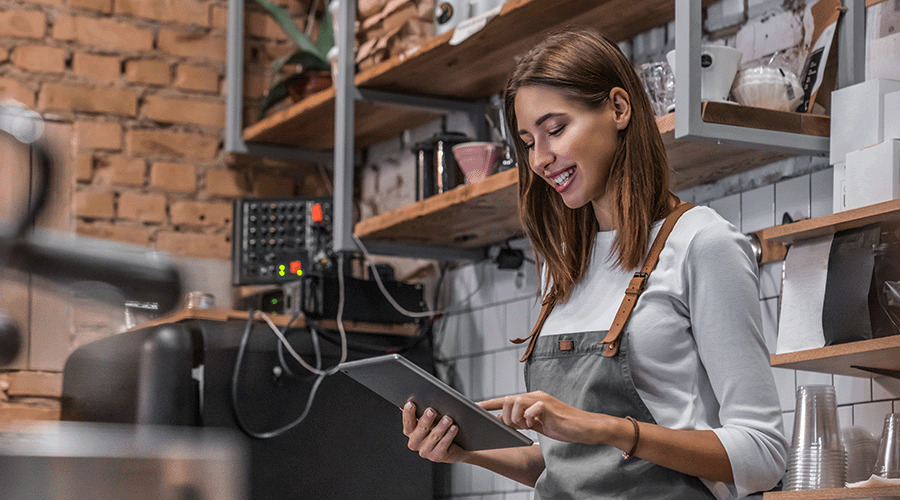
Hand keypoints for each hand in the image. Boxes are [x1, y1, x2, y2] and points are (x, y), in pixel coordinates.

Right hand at [402, 402, 469, 462]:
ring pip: (434, 437)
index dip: (408, 413)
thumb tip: (423, 395)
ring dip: (441, 427)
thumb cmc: (440, 427)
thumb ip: (425, 410)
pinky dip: (449, 436)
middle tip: (432, 410)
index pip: (407, 421)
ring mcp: (425, 451)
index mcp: (410, 431)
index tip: (411, 403)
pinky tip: (454, 428)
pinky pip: (443, 445)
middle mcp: (415, 442)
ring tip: (448, 418)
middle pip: (421, 429)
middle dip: (426, 420)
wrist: (455, 447)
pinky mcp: (437, 456)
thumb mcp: (431, 419)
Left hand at [479, 391, 607, 444]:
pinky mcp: (548, 406)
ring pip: (515, 402)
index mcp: (530, 400)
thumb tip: (499, 421)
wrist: (585, 427)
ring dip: (516, 419)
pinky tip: (536, 426)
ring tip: (527, 427)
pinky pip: (530, 410)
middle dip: (506, 417)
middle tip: (518, 427)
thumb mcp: (537, 424)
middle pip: (507, 400)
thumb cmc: (562, 426)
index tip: (474, 408)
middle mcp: (534, 396)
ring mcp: (541, 400)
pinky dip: (528, 420)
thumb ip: (520, 421)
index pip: (505, 400)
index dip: (488, 404)